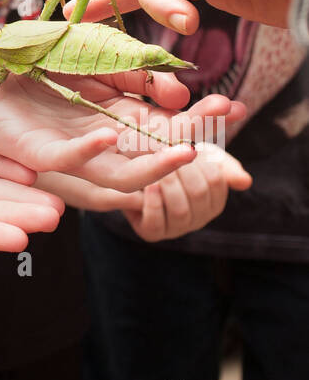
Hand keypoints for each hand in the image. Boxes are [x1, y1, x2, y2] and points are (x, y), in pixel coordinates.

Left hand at [0, 61, 244, 191]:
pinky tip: (112, 134)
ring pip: (119, 176)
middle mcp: (97, 143)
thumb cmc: (37, 61)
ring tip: (187, 152)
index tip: (230, 107)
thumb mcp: (95, 57)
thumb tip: (176, 96)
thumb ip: (134, 74)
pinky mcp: (37, 152)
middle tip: (221, 140)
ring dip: (154, 167)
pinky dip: (92, 148)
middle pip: (151, 160)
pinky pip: (69, 158)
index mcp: (115, 121)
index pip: (165, 132)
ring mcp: (68, 151)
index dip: (198, 125)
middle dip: (189, 150)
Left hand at [123, 142, 251, 241]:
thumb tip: (246, 182)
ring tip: (158, 170)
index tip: (187, 147)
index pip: (217, 181)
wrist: (134, 167)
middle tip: (168, 153)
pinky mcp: (152, 232)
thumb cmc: (171, 159)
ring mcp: (176, 228)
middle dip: (184, 171)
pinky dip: (153, 202)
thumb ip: (223, 166)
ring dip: (169, 186)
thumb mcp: (199, 155)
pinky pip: (156, 223)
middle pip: (200, 195)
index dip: (202, 162)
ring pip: (181, 211)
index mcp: (214, 200)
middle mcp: (199, 218)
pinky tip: (149, 186)